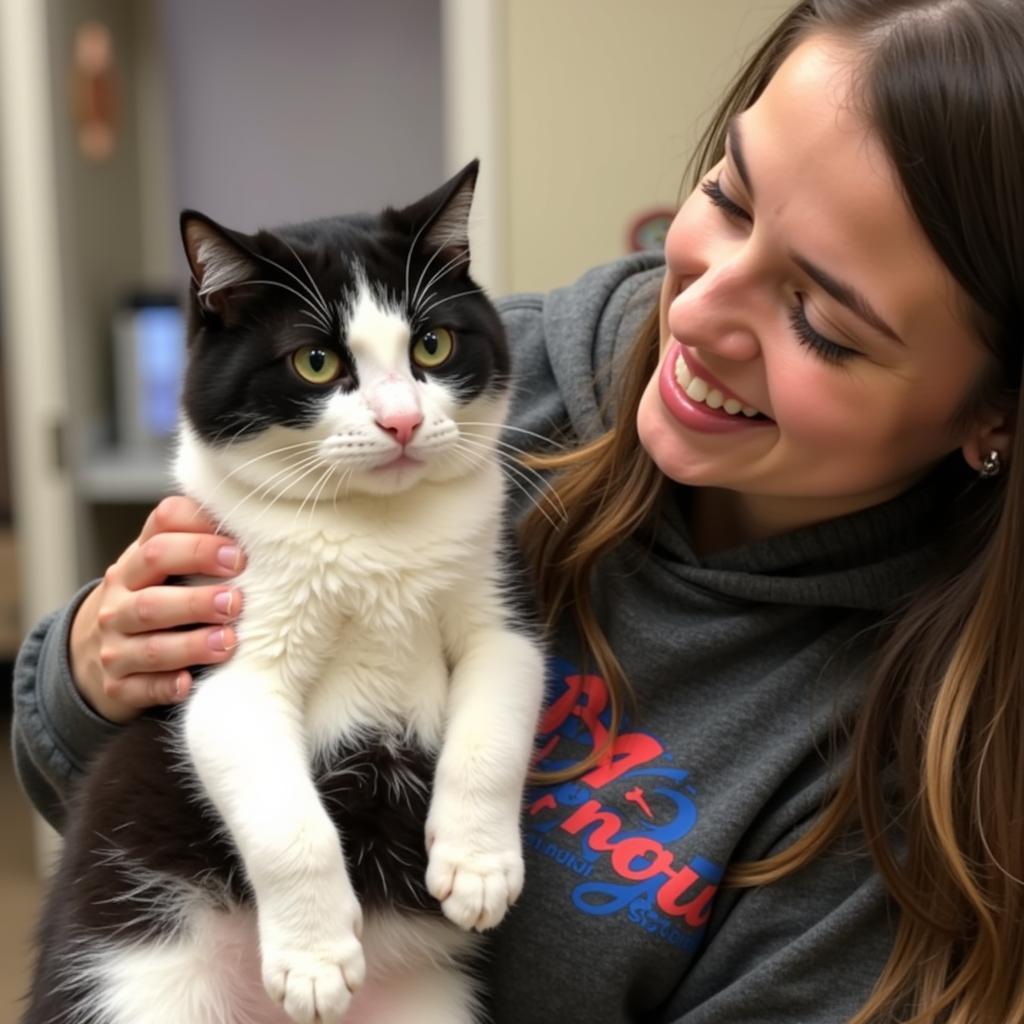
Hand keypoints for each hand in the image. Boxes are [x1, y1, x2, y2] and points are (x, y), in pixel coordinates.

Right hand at [69, 496, 245, 722]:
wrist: (95, 650)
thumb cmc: (153, 594)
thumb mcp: (164, 564)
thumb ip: (198, 541)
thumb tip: (255, 524)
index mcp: (135, 564)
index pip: (157, 540)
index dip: (197, 544)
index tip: (240, 554)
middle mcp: (118, 603)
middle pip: (152, 598)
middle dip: (197, 600)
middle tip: (237, 601)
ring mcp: (114, 647)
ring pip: (151, 647)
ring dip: (192, 645)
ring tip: (229, 642)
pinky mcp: (117, 686)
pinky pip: (141, 689)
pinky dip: (166, 686)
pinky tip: (190, 683)